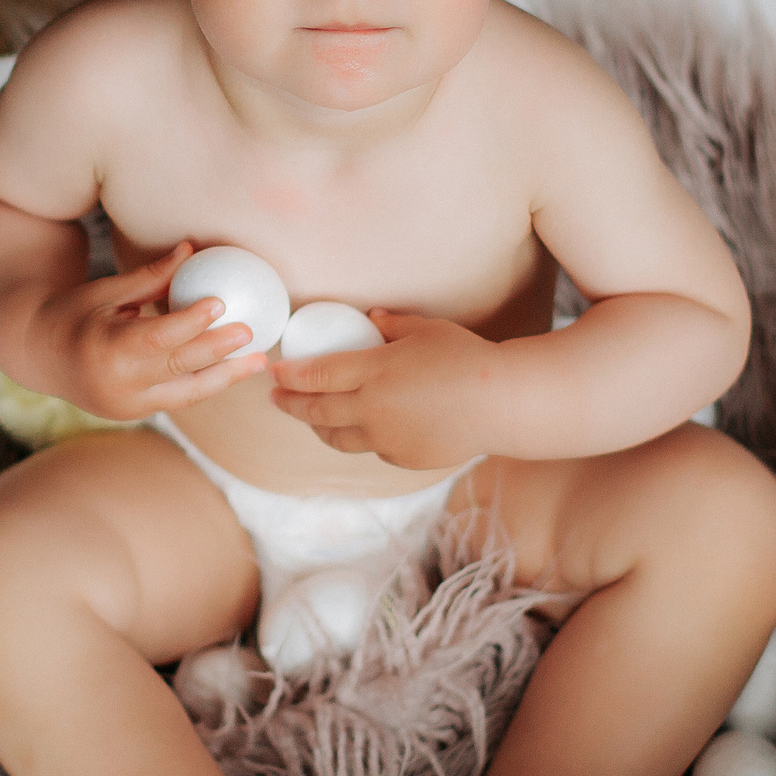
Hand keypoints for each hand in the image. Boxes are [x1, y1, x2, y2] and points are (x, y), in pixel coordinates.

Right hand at [30, 242, 268, 420]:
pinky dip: (207, 383)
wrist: (38, 356)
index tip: (220, 304)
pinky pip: (179, 398)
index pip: (157, 337)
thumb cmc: (73, 313)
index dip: (191, 322)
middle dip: (219, 351)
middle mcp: (118, 385)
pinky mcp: (135, 413)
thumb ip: (150, 278)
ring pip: (187, 394)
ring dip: (226, 376)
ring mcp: (127, 406)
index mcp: (105, 350)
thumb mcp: (106, 291)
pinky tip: (234, 369)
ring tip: (260, 361)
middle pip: (178, 367)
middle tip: (251, 333)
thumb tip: (191, 249)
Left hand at [266, 310, 495, 467]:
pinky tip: (363, 426)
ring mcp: (386, 440)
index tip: (274, 371)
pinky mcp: (402, 458)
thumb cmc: (466, 357)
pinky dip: (361, 436)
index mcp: (374, 373)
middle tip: (275, 396)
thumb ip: (391, 324)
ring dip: (318, 426)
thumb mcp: (426, 329)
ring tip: (310, 416)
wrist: (501, 404)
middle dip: (289, 404)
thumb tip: (369, 317)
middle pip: (316, 411)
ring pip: (337, 438)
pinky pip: (371, 448)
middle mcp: (373, 410)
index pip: (316, 376)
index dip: (289, 375)